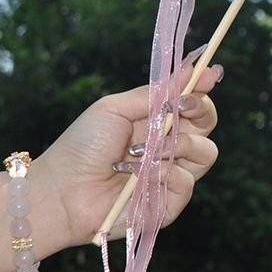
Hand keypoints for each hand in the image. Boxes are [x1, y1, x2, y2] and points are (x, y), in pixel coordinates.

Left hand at [33, 65, 220, 247]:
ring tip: (144, 149)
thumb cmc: (82, 147)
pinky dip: (162, 173)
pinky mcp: (169, 203)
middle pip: (208, 123)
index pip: (193, 101)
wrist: (61, 191)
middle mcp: (169, 146)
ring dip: (177, 144)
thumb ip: (156, 93)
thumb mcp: (116, 108)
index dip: (204, 87)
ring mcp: (171, 174)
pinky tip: (135, 174)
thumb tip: (188, 68)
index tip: (210, 76)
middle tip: (178, 107)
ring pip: (205, 152)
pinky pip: (186, 182)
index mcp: (157, 121)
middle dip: (199, 110)